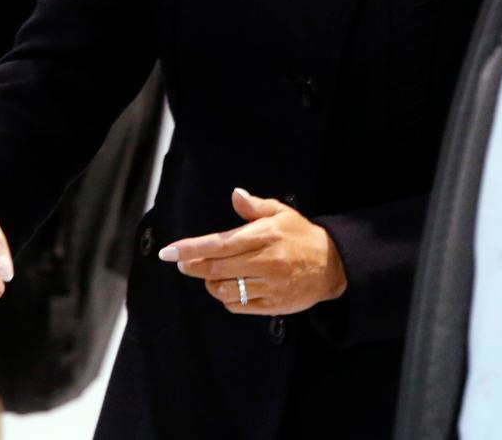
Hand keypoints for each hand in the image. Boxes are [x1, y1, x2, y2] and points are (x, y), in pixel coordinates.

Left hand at [158, 187, 346, 315]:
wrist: (333, 265)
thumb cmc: (301, 236)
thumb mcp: (281, 212)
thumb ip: (254, 206)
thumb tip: (235, 194)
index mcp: (264, 237)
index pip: (218, 244)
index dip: (190, 249)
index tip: (168, 252)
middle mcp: (266, 262)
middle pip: (216, 269)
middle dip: (192, 266)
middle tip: (182, 262)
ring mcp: (269, 287)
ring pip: (224, 290)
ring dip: (208, 283)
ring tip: (207, 274)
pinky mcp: (273, 307)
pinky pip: (238, 306)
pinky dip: (226, 298)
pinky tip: (227, 288)